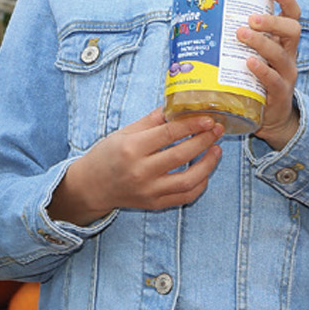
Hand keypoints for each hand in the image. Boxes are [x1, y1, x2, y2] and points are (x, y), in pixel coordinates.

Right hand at [47, 108, 223, 224]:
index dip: (192, 125)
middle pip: (182, 155)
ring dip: (208, 164)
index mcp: (131, 148)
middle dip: (204, 140)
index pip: (169, 134)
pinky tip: (205, 171)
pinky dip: (200, 184)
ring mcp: (149, 190)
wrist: (91, 187)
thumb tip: (176, 105)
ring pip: (189, 180)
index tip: (208, 118)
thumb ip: (151, 121)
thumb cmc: (107, 156)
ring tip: (217, 150)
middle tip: (217, 129)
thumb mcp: (124, 132)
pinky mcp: (155, 204)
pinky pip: (185, 196)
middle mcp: (141, 171)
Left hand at [239, 0, 301, 149]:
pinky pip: (273, 80)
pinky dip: (261, 71)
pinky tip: (249, 63)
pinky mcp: (279, 94)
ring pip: (280, 54)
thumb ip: (234, 38)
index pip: (292, 15)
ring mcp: (286, 74)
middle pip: (292, 30)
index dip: (285, 0)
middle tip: (251, 19)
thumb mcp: (249, 54)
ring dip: (261, 42)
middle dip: (272, 21)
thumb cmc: (253, 77)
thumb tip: (194, 18)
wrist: (270, 115)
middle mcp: (288, 54)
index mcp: (282, 41)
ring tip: (241, 35)